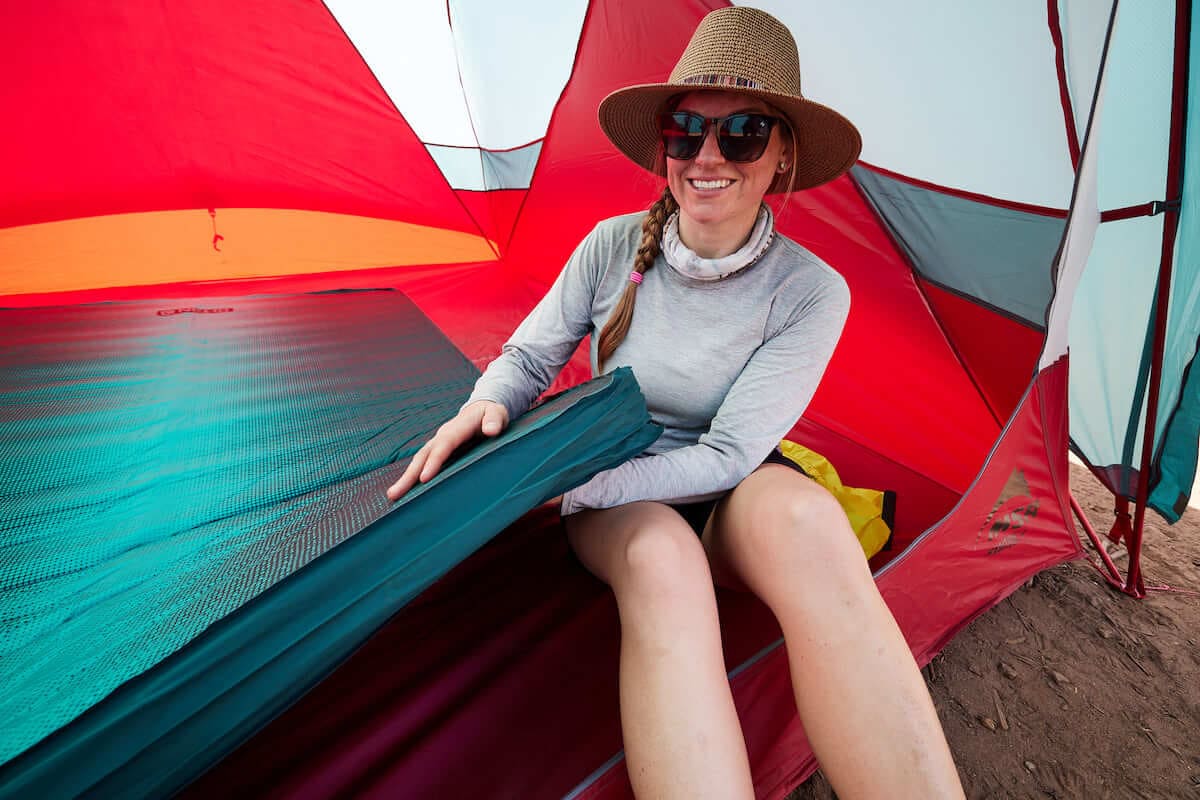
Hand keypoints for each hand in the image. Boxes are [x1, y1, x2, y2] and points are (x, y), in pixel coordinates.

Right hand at [385, 400, 508, 501]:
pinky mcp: (436, 451)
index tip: (424, 479)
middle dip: (409, 475)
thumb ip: (495, 420)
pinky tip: (406, 492)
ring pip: (419, 461)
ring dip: (406, 478)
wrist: (482, 410)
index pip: (444, 445)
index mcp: (457, 428)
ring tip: (393, 496)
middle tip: (395, 494)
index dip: (434, 461)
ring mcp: (437, 444)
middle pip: (423, 455)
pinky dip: (413, 477)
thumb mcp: (498, 414)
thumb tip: (491, 430)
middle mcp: (442, 436)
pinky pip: (422, 464)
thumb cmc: (492, 415)